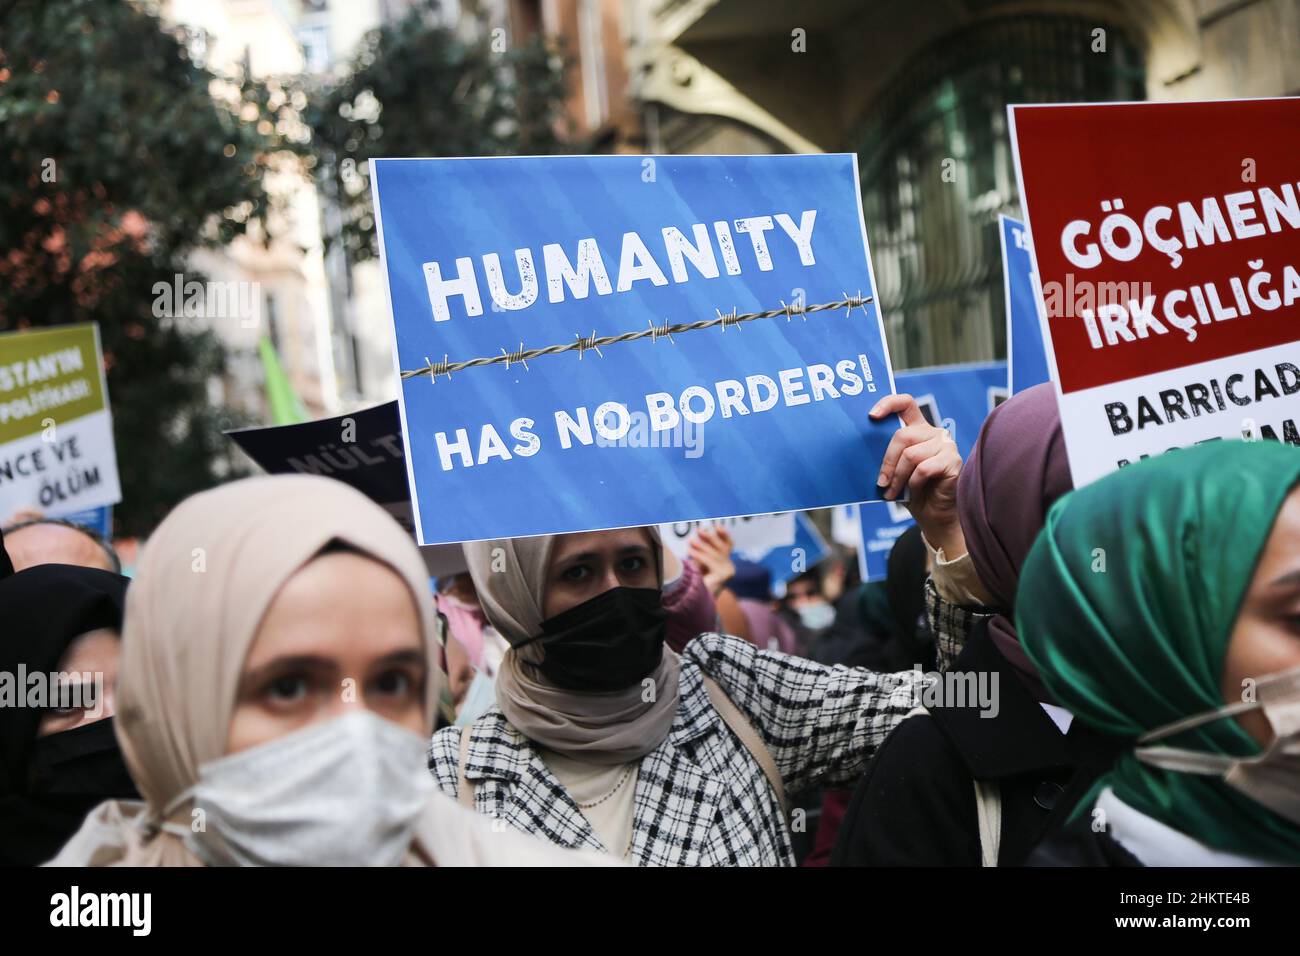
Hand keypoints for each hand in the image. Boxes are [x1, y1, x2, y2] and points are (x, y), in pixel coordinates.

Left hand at [689, 526, 735, 596]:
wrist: (696, 601)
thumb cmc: (695, 581)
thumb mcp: (700, 562)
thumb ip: (703, 550)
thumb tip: (700, 533)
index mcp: (726, 563)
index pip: (728, 545)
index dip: (724, 535)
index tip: (717, 526)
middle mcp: (729, 568)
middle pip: (722, 548)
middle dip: (710, 538)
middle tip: (699, 531)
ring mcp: (727, 573)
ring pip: (714, 554)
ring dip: (702, 546)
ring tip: (691, 541)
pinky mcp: (722, 577)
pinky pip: (709, 561)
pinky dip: (699, 555)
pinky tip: (690, 551)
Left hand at [869, 393, 965, 556]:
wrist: (933, 516)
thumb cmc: (912, 491)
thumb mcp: (895, 470)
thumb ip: (887, 456)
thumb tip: (862, 451)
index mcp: (919, 428)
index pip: (906, 403)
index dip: (888, 403)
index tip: (871, 415)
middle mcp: (934, 433)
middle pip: (903, 436)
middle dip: (887, 462)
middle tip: (880, 482)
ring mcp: (946, 445)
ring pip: (911, 455)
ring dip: (897, 477)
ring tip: (891, 492)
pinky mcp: (953, 461)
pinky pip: (924, 469)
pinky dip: (913, 483)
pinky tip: (912, 493)